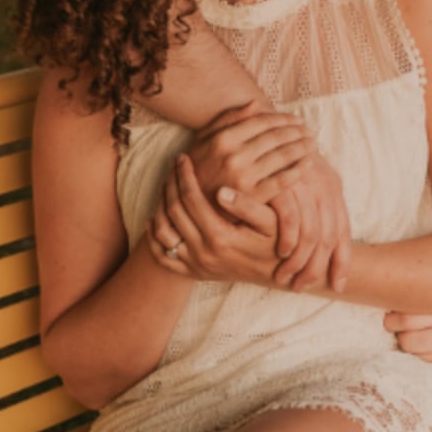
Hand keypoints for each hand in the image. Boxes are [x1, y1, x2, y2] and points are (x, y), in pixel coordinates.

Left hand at [148, 155, 280, 285]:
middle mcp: (204, 253)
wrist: (277, 274)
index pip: (191, 199)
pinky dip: (154, 237)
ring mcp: (196, 265)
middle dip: (171, 184)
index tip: (183, 157)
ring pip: (163, 232)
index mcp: (221, 237)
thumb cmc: (276, 241)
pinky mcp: (193, 273)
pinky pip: (163, 256)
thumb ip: (247, 206)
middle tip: (173, 166)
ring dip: (160, 205)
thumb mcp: (271, 221)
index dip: (185, 176)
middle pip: (174, 211)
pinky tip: (155, 218)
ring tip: (167, 185)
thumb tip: (221, 190)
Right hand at [182, 105, 315, 210]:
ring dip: (302, 148)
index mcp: (223, 138)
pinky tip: (308, 165)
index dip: (283, 119)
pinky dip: (298, 171)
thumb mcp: (203, 139)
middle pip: (275, 137)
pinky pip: (282, 181)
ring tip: (313, 144)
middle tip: (310, 131)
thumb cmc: (196, 168)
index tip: (297, 120)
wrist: (188, 206)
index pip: (262, 122)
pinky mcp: (252, 197)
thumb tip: (255, 104)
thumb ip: (228, 119)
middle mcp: (234, 155)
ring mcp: (244, 177)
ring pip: (282, 156)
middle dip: (297, 132)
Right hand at [268, 156, 352, 292]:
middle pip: (330, 237)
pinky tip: (280, 252)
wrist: (257, 131)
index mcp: (332, 187)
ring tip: (286, 276)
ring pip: (312, 233)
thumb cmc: (277, 163)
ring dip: (300, 261)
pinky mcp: (283, 183)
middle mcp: (324, 186)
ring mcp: (304, 184)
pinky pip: (291, 219)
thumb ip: (313, 211)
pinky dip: (288, 239)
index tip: (337, 285)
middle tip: (302, 287)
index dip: (342, 262)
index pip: (343, 232)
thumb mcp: (302, 184)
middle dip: (317, 268)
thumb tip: (323, 247)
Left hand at [383, 310, 431, 384]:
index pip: (410, 318)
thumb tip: (402, 289)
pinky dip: (428, 360)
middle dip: (399, 336)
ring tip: (420, 339)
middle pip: (408, 341)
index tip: (389, 318)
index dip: (393, 319)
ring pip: (418, 356)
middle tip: (398, 330)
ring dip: (414, 349)